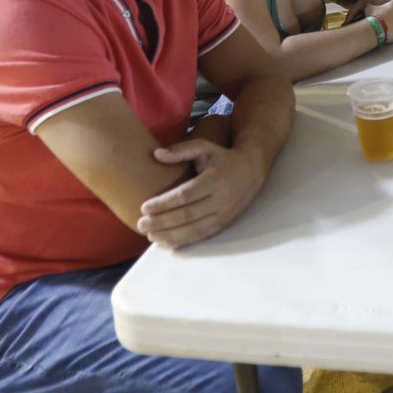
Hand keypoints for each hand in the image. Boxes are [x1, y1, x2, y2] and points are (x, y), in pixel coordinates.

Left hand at [138, 139, 268, 249]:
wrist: (252, 170)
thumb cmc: (223, 158)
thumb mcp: (205, 147)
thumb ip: (181, 150)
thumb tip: (157, 154)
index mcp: (215, 180)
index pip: (185, 195)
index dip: (164, 203)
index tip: (144, 208)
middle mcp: (221, 199)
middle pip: (187, 215)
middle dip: (162, 222)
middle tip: (141, 224)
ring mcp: (224, 214)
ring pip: (194, 229)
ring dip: (171, 235)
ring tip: (150, 236)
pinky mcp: (225, 224)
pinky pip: (203, 236)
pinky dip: (185, 242)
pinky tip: (168, 244)